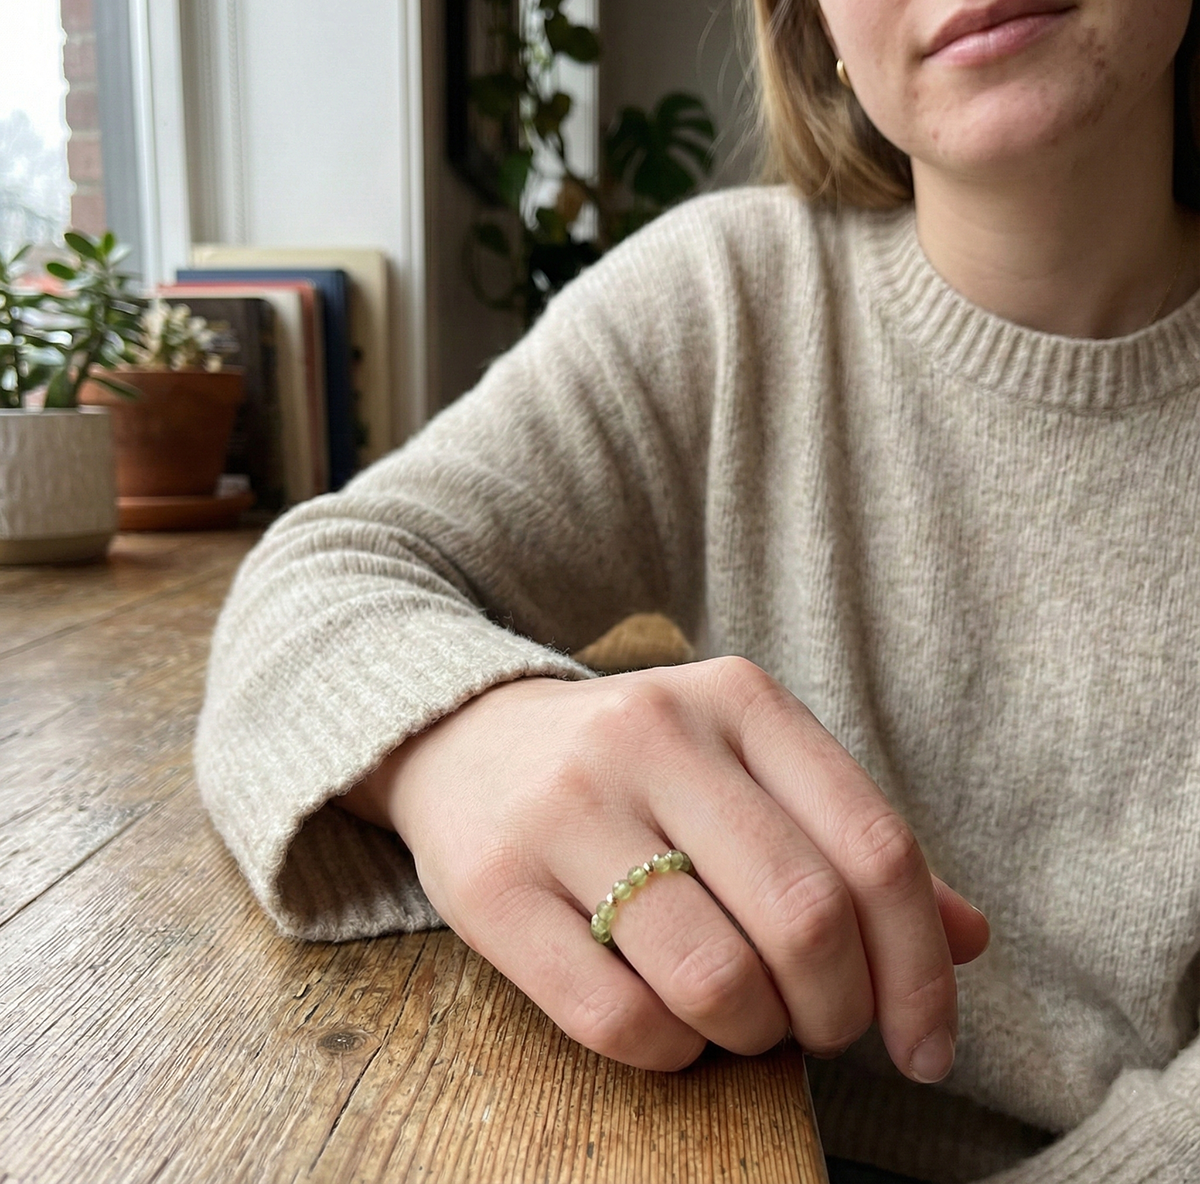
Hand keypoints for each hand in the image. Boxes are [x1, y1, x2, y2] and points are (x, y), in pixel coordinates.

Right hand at [339, 658, 989, 1078]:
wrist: (464, 739)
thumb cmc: (637, 771)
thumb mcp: (746, 768)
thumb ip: (851, 843)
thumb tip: (968, 938)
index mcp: (737, 698)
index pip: (875, 850)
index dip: (920, 971)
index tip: (923, 1046)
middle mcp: (653, 734)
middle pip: (805, 918)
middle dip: (837, 1012)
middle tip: (821, 1028)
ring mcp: (566, 805)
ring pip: (714, 979)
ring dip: (752, 1035)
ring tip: (740, 1018)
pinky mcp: (494, 883)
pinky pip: (618, 1020)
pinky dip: (670, 1051)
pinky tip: (668, 1022)